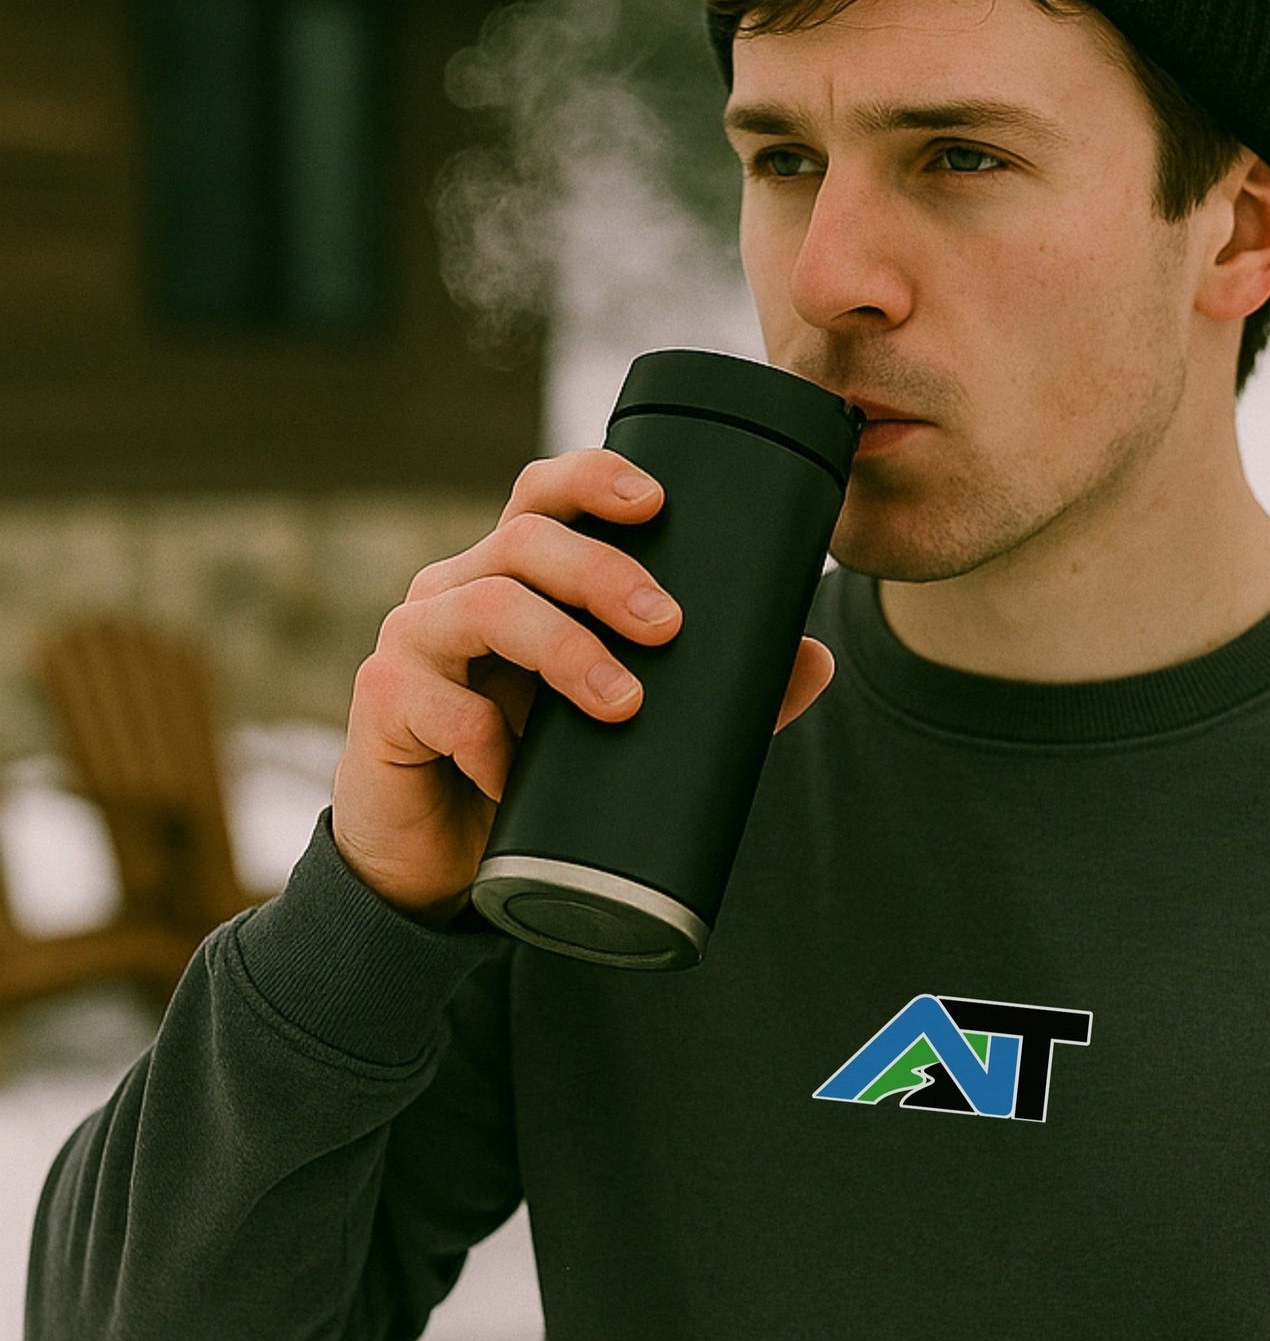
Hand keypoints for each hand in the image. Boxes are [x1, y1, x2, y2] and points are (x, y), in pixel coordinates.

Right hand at [329, 448, 835, 924]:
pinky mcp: (383, 704)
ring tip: (623, 702)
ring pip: (487, 606)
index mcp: (517, 573)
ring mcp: (415, 640)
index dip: (593, 478)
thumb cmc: (540, 770)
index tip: (656, 500)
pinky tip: (518, 772)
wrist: (446, 863)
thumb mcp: (629, 725)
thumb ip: (715, 692)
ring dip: (564, 648)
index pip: (546, 495)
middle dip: (603, 570)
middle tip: (666, 624)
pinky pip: (439, 705)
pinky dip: (489, 739)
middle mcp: (459, 588)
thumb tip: (815, 659)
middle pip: (524, 538)